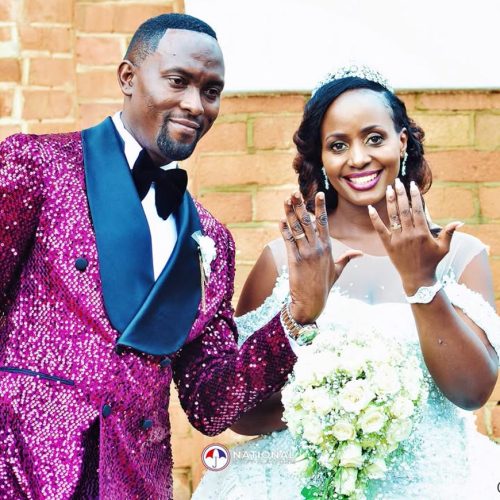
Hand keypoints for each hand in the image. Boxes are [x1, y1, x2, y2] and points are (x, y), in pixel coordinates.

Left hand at [280, 192, 361, 323]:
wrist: (312, 302)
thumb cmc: (324, 286)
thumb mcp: (337, 271)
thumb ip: (347, 259)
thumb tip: (360, 253)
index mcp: (327, 247)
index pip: (324, 222)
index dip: (320, 207)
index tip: (319, 194)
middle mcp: (317, 247)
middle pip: (308, 221)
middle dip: (301, 205)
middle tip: (295, 192)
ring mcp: (306, 253)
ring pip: (297, 228)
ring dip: (290, 213)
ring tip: (286, 200)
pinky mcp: (295, 260)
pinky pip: (288, 241)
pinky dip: (284, 230)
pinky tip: (281, 219)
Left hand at [368, 178, 462, 294]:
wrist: (417, 278)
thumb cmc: (432, 262)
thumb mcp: (443, 248)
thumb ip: (449, 233)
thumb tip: (459, 222)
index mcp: (422, 233)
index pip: (418, 210)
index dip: (414, 196)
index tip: (412, 185)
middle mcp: (409, 234)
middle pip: (404, 210)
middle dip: (400, 195)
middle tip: (398, 182)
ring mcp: (397, 239)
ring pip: (393, 217)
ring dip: (390, 202)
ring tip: (388, 189)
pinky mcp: (388, 245)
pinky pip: (380, 229)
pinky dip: (375, 219)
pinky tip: (370, 208)